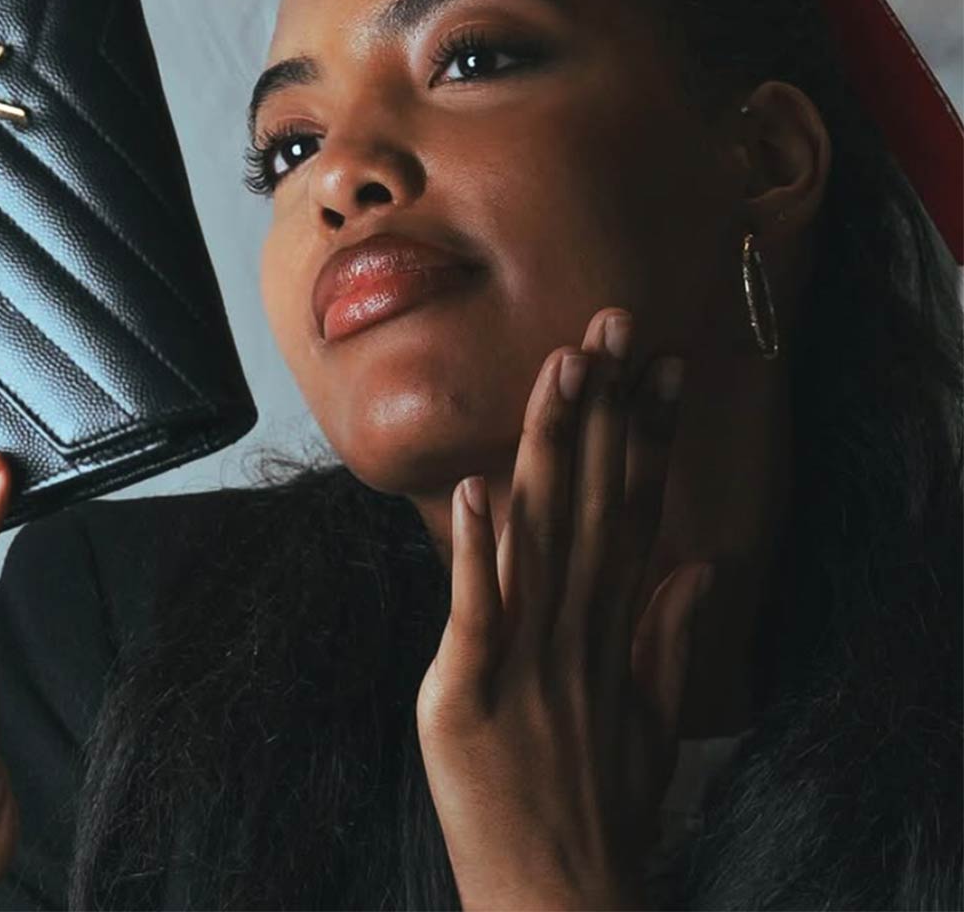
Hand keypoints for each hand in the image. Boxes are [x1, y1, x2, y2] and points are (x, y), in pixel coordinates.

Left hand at [415, 307, 712, 911]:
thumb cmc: (596, 808)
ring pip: (542, 535)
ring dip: (551, 450)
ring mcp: (527, 660)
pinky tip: (479, 489)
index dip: (649, 431)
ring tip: (561, 370)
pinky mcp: (469, 695)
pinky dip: (477, 553)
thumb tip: (706, 563)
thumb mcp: (645, 714)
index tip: (663, 361)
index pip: (637, 508)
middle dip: (606, 408)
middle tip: (614, 321)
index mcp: (614, 627)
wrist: (561, 906)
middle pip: (596, 500)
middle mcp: (579, 630)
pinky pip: (477, 614)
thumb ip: (671, 633)